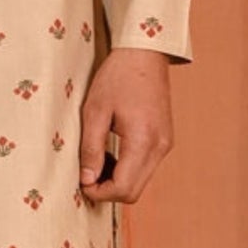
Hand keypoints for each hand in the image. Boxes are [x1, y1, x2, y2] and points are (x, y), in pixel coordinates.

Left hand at [78, 48, 172, 203]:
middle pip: (134, 192)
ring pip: (141, 182)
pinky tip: (112, 153)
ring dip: (117, 180)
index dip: (100, 193)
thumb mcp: (95, 111)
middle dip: (108, 191)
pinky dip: (128, 169)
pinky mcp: (165, 140)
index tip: (82, 183)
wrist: (144, 54)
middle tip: (86, 176)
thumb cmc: (118, 77)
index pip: (124, 188)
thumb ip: (90, 148)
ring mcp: (165, 144)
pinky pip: (146, 167)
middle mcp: (160, 147)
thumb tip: (86, 179)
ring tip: (97, 161)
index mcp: (143, 140)